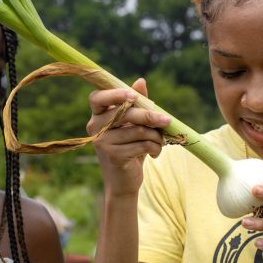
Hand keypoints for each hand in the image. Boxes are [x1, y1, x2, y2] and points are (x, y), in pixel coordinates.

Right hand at [86, 78, 170, 197]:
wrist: (123, 181)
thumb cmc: (129, 148)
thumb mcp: (133, 125)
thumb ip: (136, 103)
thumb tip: (140, 81)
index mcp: (97, 116)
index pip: (97, 97)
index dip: (114, 93)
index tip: (134, 96)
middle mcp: (95, 127)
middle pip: (125, 112)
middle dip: (150, 115)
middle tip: (167, 120)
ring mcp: (102, 142)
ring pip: (137, 129)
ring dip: (155, 135)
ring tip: (160, 141)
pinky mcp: (113, 156)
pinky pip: (141, 144)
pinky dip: (155, 147)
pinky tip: (155, 152)